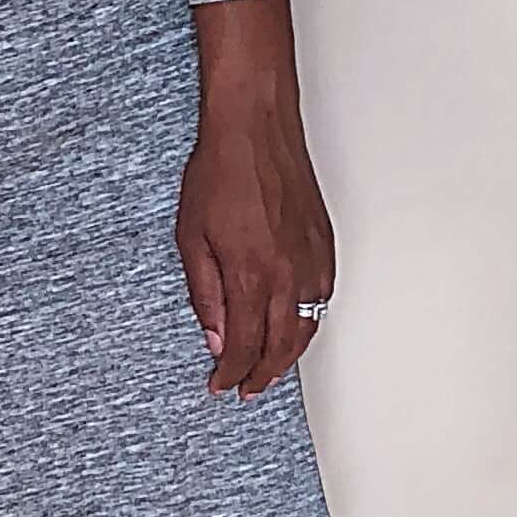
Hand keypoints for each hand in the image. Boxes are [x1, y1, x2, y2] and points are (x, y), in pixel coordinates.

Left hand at [177, 94, 335, 398]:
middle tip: (244, 388)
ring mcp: (312, 259)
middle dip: (261, 375)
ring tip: (268, 370)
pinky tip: (294, 328)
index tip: (220, 384)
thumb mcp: (192, 238)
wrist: (255, 127)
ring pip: (307, 327)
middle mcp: (289, 273)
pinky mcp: (324, 244)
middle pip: (281, 347)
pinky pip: (321, 299)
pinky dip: (307, 324)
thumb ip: (205, 294)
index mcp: (251, 275)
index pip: (245, 347)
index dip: (231, 373)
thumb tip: (216, 336)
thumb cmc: (221, 171)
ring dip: (288, 356)